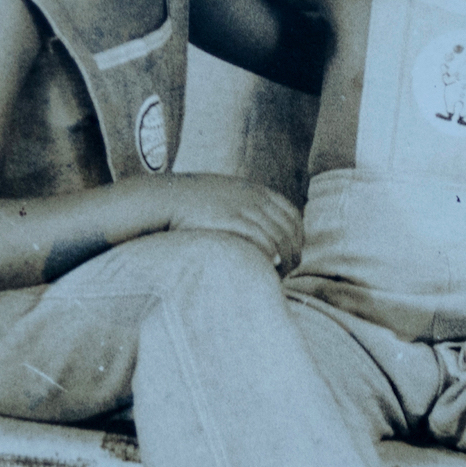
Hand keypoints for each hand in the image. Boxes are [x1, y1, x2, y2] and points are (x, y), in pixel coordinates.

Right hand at [163, 175, 303, 271]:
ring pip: (279, 237)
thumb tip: (259, 233)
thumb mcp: (227, 196)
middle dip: (294, 253)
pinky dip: (270, 253)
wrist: (167, 197)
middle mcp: (254, 198)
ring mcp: (243, 208)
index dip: (298, 237)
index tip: (293, 254)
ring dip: (284, 259)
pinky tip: (269, 265)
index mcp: (256, 191)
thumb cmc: (194, 203)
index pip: (293, 215)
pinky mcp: (231, 220)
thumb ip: (245, 207)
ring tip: (278, 275)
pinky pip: (261, 238)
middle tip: (288, 271)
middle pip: (289, 229)